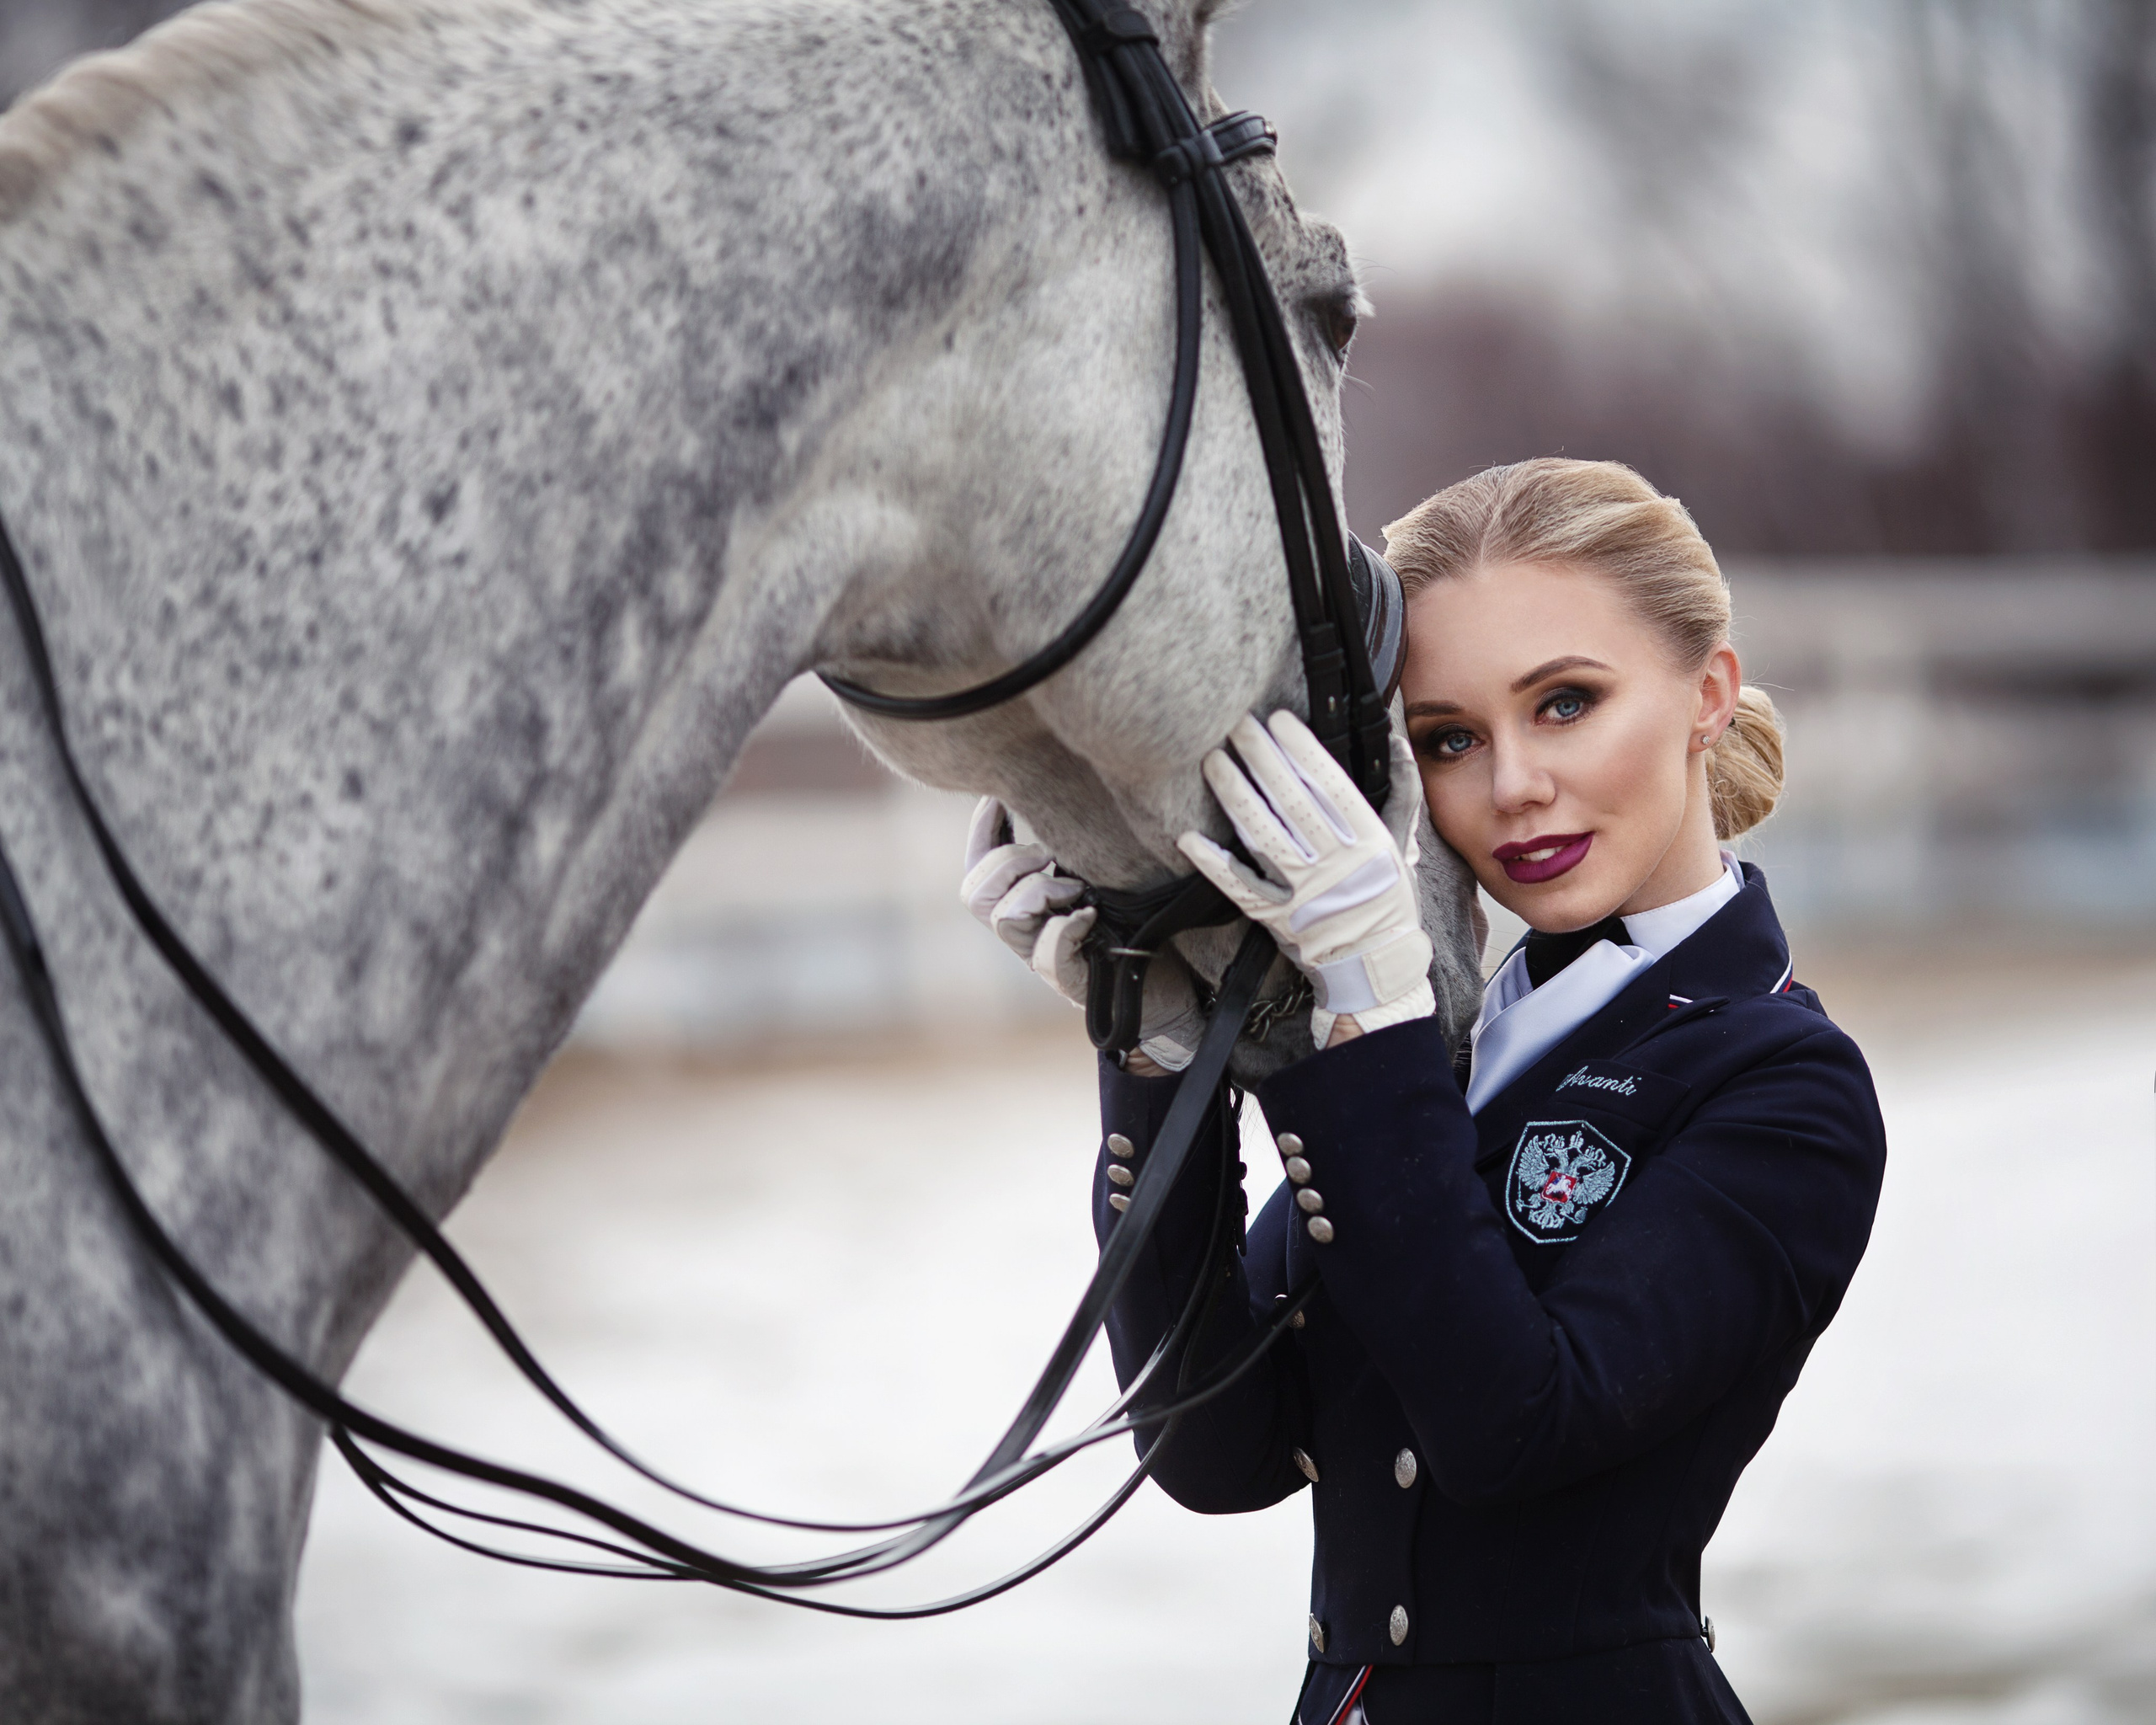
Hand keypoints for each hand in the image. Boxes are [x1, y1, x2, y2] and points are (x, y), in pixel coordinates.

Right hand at [959, 798, 1206, 1070]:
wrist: (1172, 987)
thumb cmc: (1140, 927)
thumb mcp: (1103, 878)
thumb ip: (1074, 852)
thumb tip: (1058, 798)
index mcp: (1025, 908)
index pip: (977, 870)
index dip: (980, 831)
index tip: (997, 797)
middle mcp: (1025, 936)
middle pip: (975, 895)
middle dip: (1008, 862)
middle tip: (1050, 856)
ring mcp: (1044, 961)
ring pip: (1004, 918)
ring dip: (1039, 890)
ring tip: (1077, 888)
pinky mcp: (1072, 984)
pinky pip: (1048, 954)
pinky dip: (1066, 928)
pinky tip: (1091, 916)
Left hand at [1177, 712, 1434, 1048]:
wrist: (1376, 964)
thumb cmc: (1389, 897)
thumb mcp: (1403, 844)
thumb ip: (1402, 793)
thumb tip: (1397, 742)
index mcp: (1368, 843)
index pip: (1332, 787)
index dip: (1303, 752)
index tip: (1279, 719)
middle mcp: (1335, 865)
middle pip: (1292, 804)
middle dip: (1262, 760)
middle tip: (1237, 724)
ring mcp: (1303, 893)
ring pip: (1263, 837)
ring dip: (1235, 797)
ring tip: (1214, 760)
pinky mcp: (1276, 917)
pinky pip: (1239, 888)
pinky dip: (1214, 864)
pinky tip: (1189, 838)